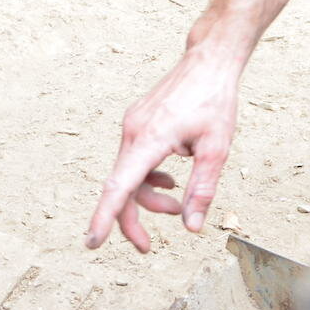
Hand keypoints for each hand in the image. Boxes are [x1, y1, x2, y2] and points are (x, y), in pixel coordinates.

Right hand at [84, 49, 240, 252]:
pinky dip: (147, 177)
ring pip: (128, 174)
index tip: (92, 241)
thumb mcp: (217, 149)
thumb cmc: (214, 101)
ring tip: (175, 200)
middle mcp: (133, 131)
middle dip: (133, 219)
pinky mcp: (137, 122)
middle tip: (148, 247)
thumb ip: (201, 189)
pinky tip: (169, 179)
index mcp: (150, 139)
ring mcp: (132, 125)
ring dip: (148, 196)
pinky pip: (133, 159)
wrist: (208, 61)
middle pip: (122, 187)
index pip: (120, 186)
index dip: (105, 216)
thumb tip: (191, 227)